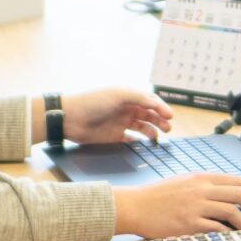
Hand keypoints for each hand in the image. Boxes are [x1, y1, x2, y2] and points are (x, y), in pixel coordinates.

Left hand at [44, 88, 172, 144]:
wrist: (70, 118)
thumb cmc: (93, 101)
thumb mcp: (119, 94)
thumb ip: (140, 98)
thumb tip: (157, 104)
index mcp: (127, 97)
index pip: (150, 101)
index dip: (161, 108)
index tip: (170, 116)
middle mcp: (125, 109)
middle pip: (148, 115)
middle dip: (160, 121)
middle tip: (168, 129)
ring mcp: (120, 123)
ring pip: (142, 128)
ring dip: (152, 132)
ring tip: (158, 138)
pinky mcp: (113, 137)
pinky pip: (130, 141)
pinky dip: (139, 143)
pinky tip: (144, 145)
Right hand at [113, 173, 240, 238]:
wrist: (136, 206)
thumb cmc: (157, 196)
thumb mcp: (183, 181)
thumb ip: (204, 185)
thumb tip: (226, 192)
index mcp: (201, 178)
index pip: (236, 181)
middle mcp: (201, 189)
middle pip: (240, 194)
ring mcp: (196, 206)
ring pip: (232, 211)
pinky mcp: (189, 223)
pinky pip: (216, 228)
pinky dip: (227, 232)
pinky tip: (231, 236)